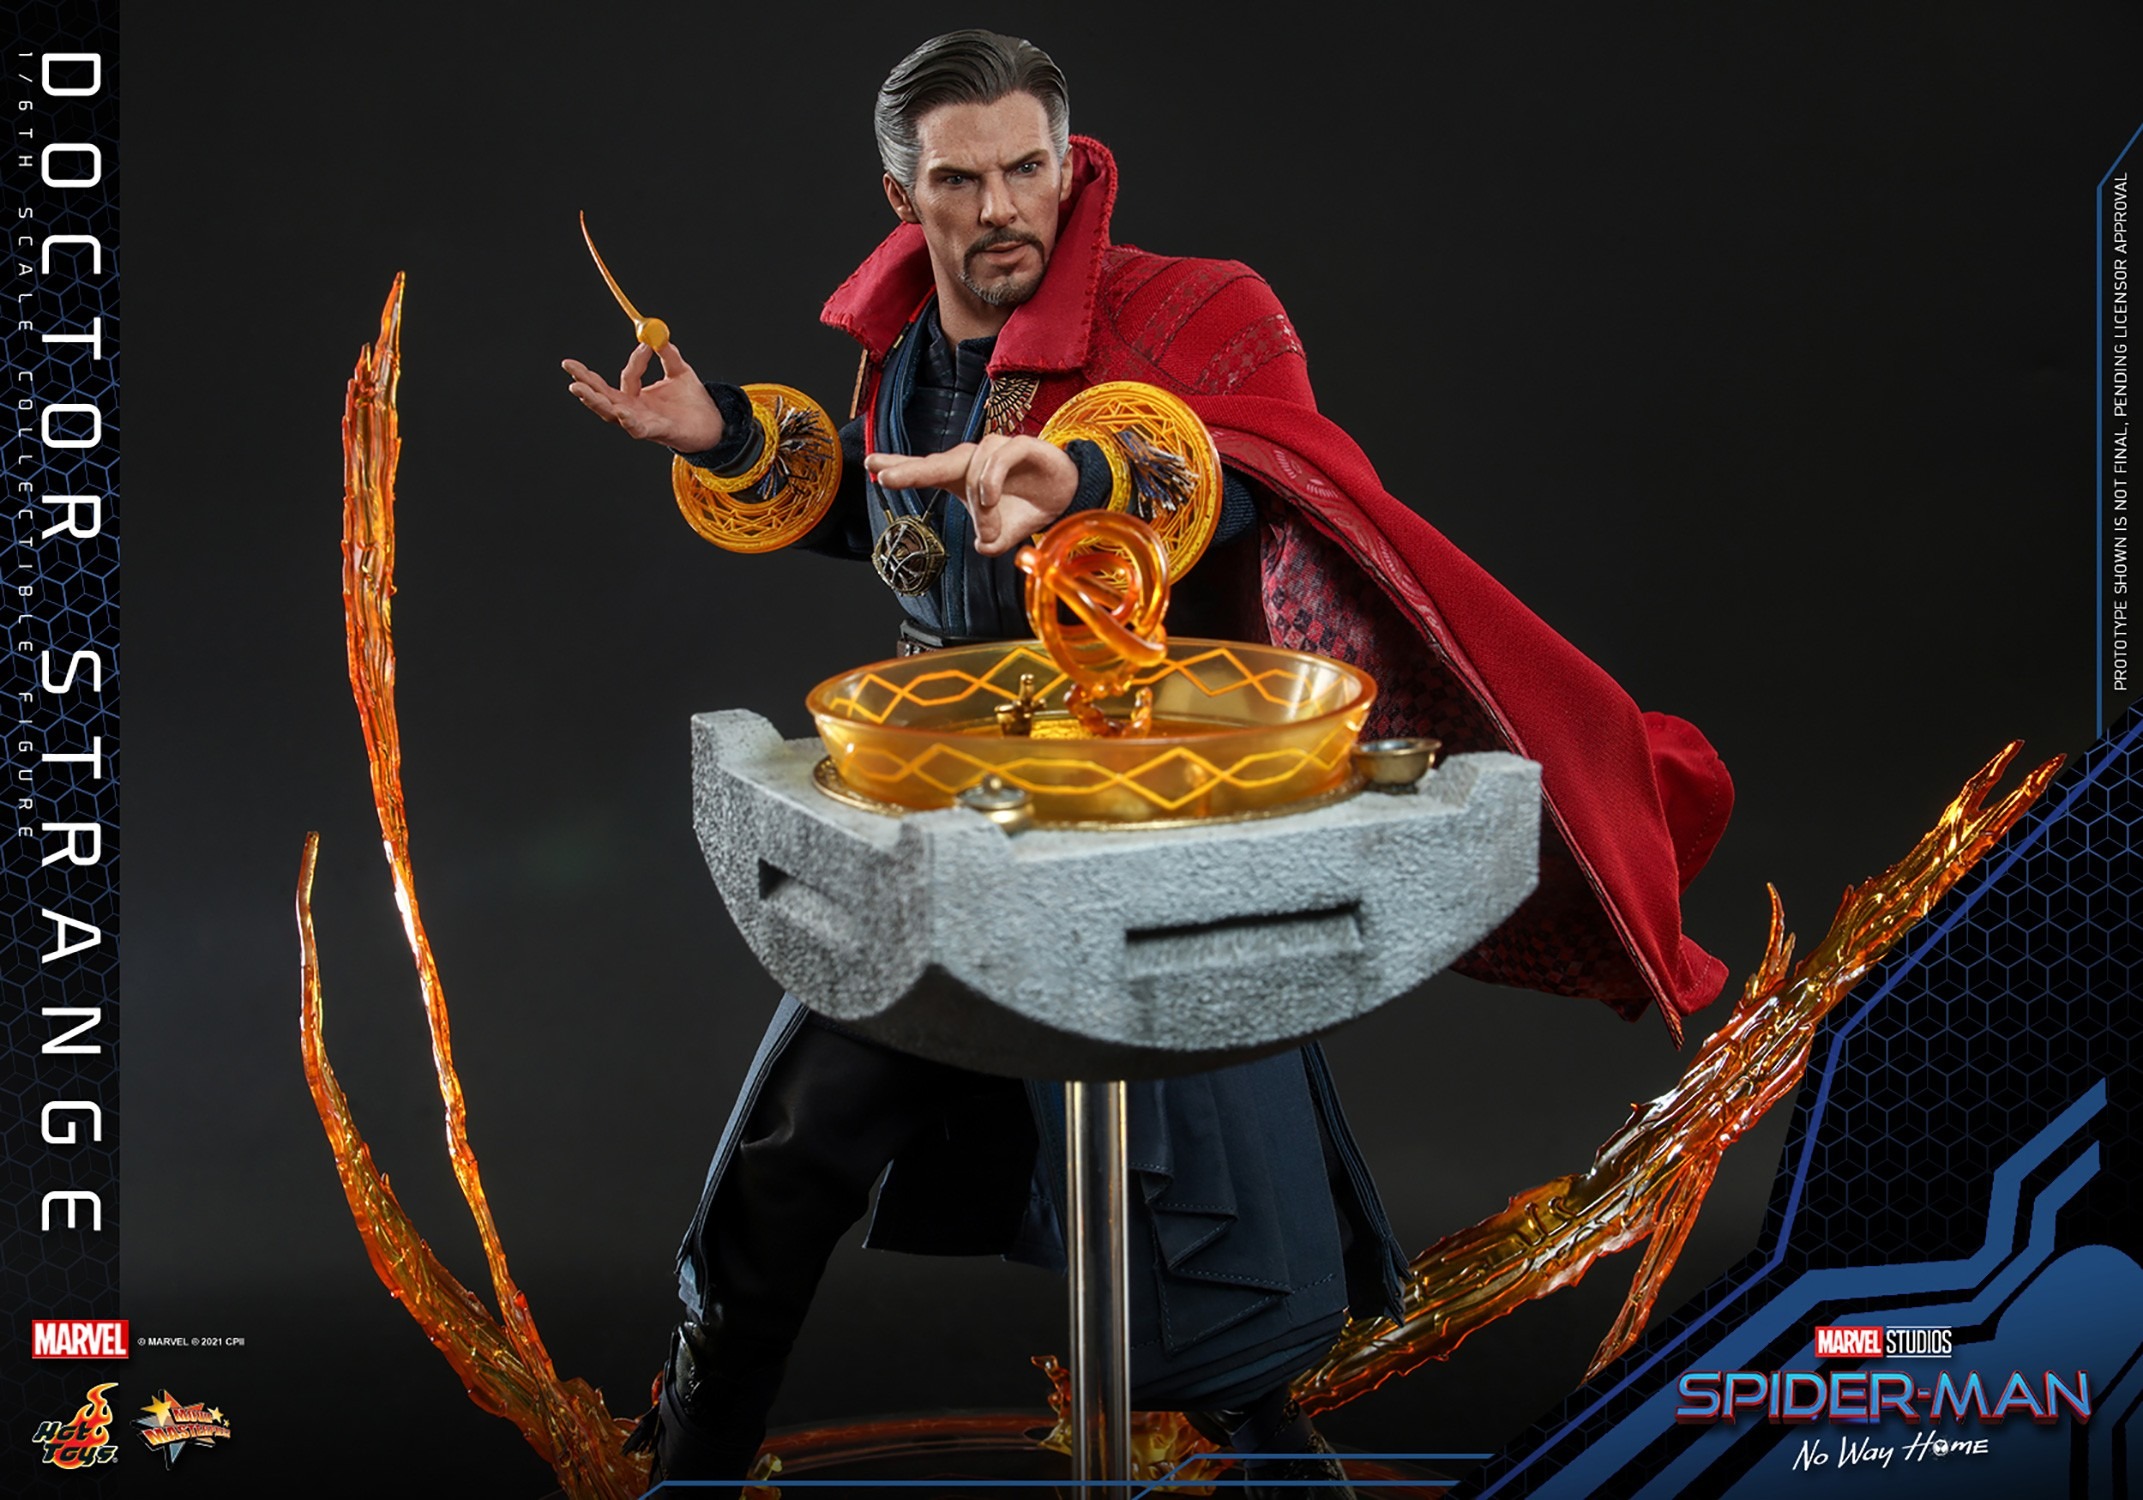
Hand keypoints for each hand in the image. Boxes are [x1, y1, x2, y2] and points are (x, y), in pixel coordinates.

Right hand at [561, 341, 724, 452]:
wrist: (714, 424)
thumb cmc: (693, 402)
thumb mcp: (680, 372)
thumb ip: (668, 355)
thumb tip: (658, 337)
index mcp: (637, 396)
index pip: (626, 377)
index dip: (635, 361)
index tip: (647, 346)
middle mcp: (633, 410)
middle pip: (602, 397)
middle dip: (584, 381)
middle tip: (569, 367)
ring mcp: (642, 423)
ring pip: (612, 414)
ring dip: (595, 401)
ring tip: (578, 388)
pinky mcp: (657, 433)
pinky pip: (638, 429)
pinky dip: (628, 420)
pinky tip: (620, 411)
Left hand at [864, 435, 1079, 555]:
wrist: (1070, 492)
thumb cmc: (1028, 506)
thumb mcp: (1007, 533)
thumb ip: (992, 541)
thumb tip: (983, 545)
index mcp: (962, 478)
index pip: (925, 470)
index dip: (900, 468)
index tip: (871, 467)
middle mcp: (974, 460)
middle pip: (937, 462)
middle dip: (910, 470)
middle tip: (885, 476)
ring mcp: (997, 450)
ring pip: (974, 472)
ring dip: (978, 504)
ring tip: (989, 525)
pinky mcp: (1021, 445)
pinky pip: (999, 457)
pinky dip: (991, 478)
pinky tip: (989, 496)